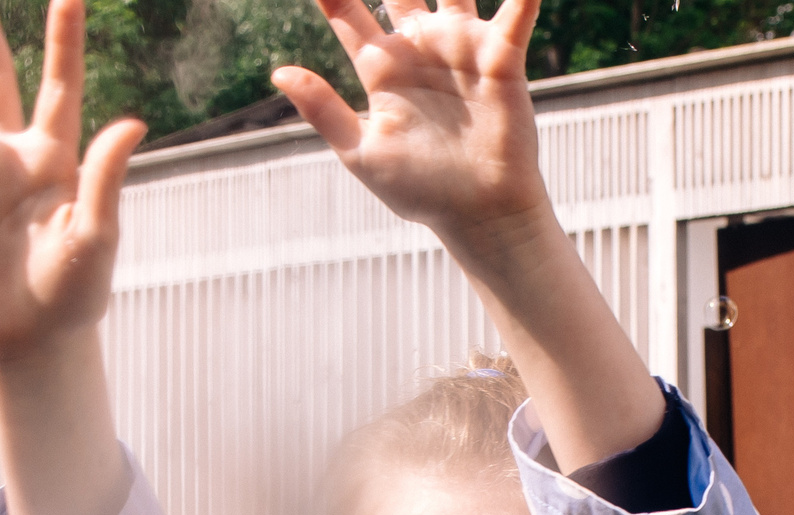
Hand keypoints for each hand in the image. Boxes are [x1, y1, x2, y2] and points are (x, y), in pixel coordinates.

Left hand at [273, 0, 548, 258]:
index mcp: (381, 67)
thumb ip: (323, 110)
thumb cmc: (421, 191)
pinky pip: (514, 13)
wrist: (479, 215)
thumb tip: (279, 71)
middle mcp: (419, 48)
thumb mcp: (362, 153)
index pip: (345, 11)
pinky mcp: (500, 58)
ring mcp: (460, 48)